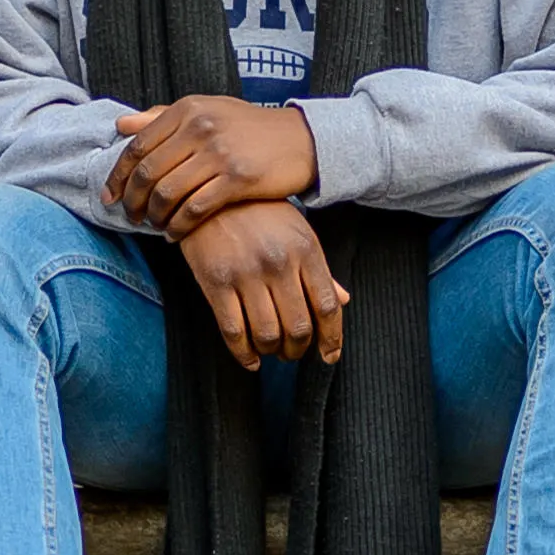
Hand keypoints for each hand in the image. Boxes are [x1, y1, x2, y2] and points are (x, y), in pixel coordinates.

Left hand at [109, 95, 316, 232]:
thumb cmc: (250, 128)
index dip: (118, 176)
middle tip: (131, 217)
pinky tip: (176, 233)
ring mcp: (219, 153)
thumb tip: (121, 125)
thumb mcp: (207, 111)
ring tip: (155, 225)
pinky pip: (194, 209)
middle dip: (133, 201)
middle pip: (148, 172)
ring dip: (155, 216)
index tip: (110, 197)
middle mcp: (200, 127)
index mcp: (187, 109)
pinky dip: (179, 226)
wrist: (301, 140)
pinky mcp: (238, 179)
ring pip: (168, 193)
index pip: (137, 146)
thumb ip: (162, 117)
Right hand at [176, 200, 347, 366]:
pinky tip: (250, 360)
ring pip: (267, 334)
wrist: (210, 194)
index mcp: (306, 250)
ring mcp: (247, 274)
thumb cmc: (260, 213)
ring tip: (271, 350)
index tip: (330, 356)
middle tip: (292, 352)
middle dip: (298, 350)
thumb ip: (320, 270)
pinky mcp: (216, 282)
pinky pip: (234, 331)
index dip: (332, 338)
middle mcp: (279, 264)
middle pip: (299, 327)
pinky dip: (244, 354)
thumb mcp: (298, 232)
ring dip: (272, 352)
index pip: (328, 306)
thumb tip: (343, 301)